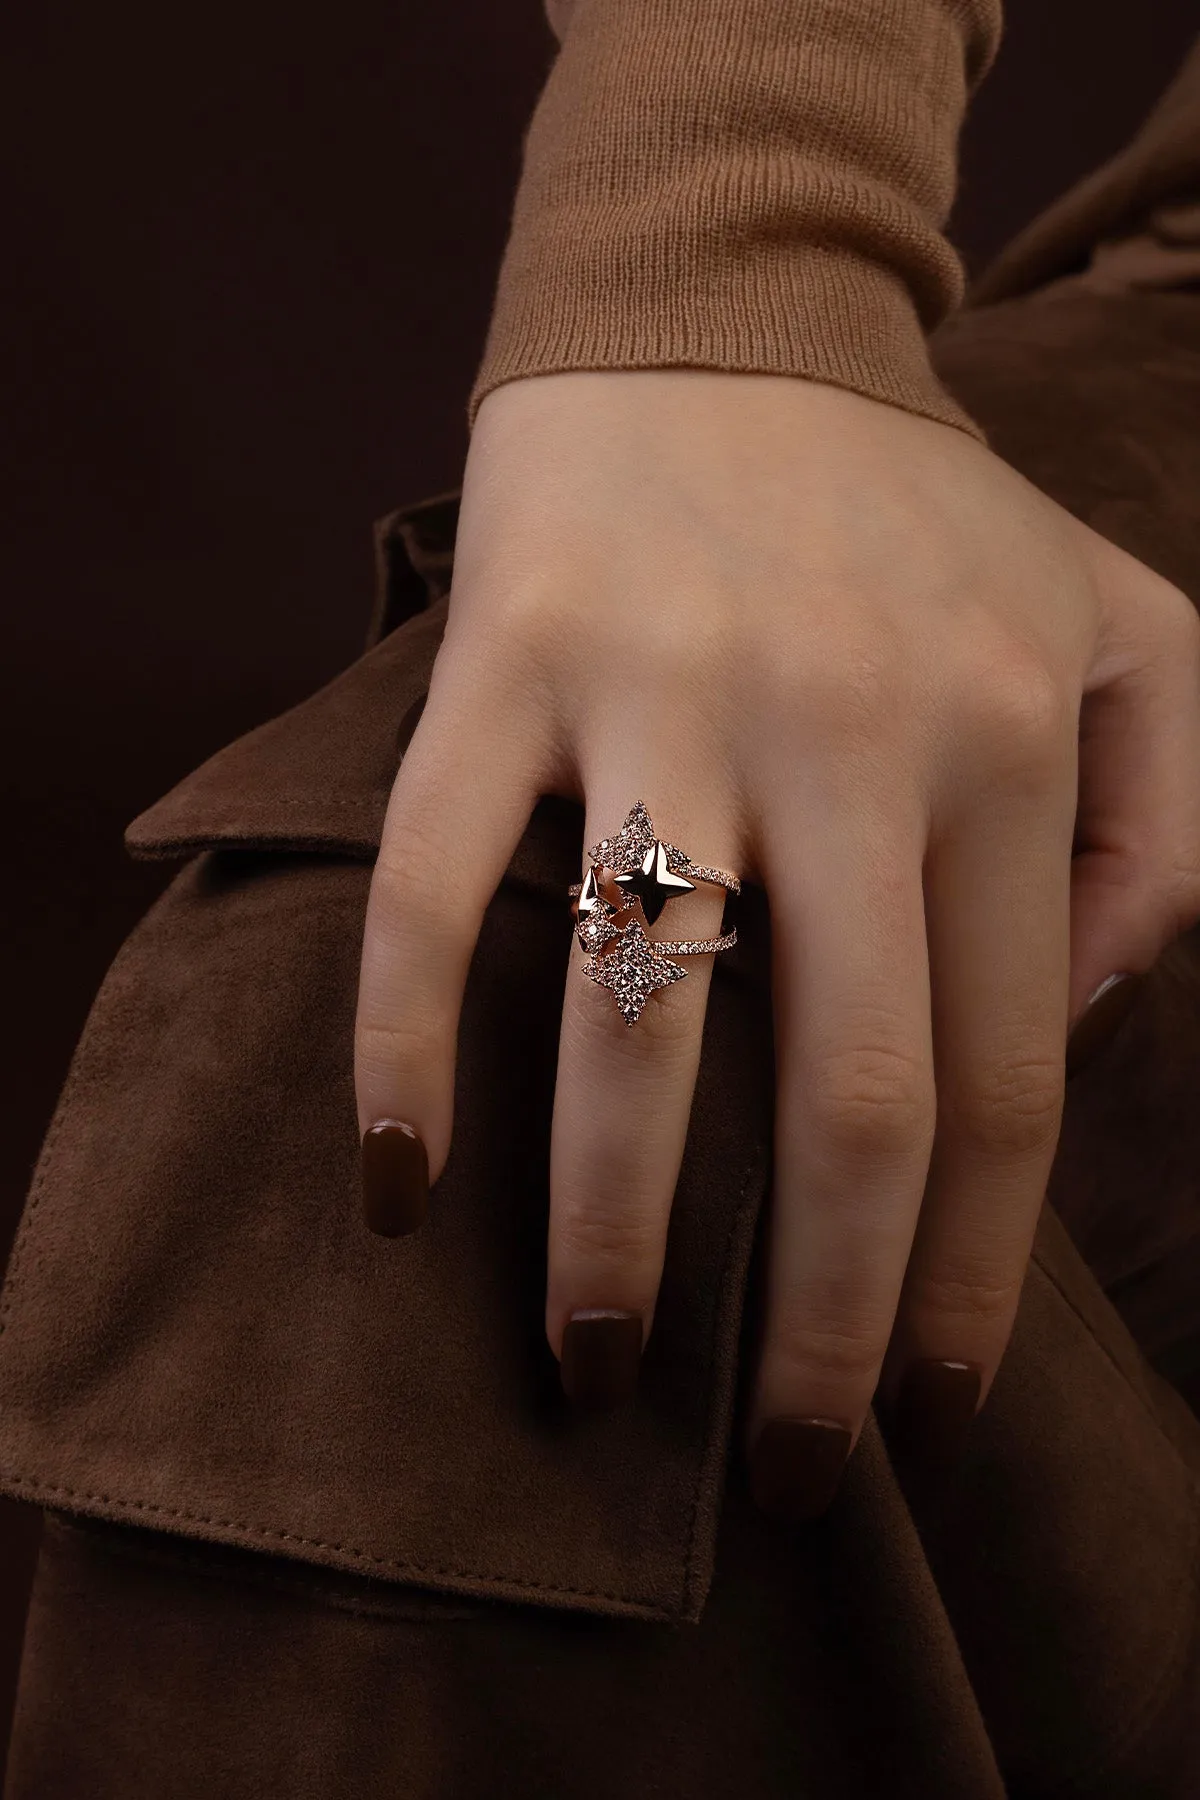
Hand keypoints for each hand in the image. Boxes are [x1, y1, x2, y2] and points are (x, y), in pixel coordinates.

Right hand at [354, 368, 1199, 1518]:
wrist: (720, 324)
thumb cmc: (915, 512)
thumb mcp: (1125, 633)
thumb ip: (1169, 828)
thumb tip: (1090, 1023)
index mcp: (998, 739)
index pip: (1008, 1075)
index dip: (968, 1274)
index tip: (924, 1411)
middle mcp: (842, 731)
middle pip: (849, 1094)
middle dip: (822, 1324)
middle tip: (793, 1474)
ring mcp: (660, 696)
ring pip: (639, 1016)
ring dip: (613, 1231)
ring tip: (597, 1372)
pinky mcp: (505, 663)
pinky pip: (435, 883)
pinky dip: (405, 1048)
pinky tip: (397, 1189)